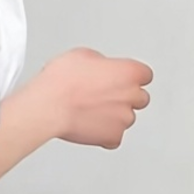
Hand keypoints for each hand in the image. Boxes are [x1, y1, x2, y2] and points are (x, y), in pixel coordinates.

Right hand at [33, 48, 153, 149]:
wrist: (49, 106)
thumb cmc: (62, 81)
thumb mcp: (82, 55)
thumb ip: (101, 63)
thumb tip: (98, 68)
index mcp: (130, 72)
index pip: (144, 75)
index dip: (130, 78)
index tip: (120, 80)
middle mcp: (132, 95)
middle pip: (140, 98)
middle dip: (124, 98)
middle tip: (103, 96)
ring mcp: (124, 118)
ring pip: (126, 118)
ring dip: (113, 116)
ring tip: (91, 112)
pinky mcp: (113, 137)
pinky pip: (114, 138)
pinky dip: (105, 135)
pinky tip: (91, 127)